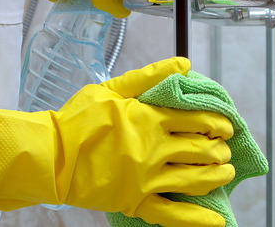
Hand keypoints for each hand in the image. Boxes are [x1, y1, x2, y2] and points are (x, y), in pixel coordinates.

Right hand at [0, 57, 234, 226]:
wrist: (48, 156)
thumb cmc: (78, 119)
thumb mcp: (113, 88)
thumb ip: (150, 76)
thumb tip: (185, 63)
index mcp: (150, 119)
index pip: (197, 120)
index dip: (218, 123)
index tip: (226, 126)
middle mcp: (154, 149)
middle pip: (201, 150)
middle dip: (220, 150)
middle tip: (225, 150)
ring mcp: (146, 178)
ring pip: (194, 179)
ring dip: (217, 176)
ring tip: (227, 172)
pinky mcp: (135, 201)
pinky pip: (171, 214)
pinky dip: (196, 219)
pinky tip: (217, 220)